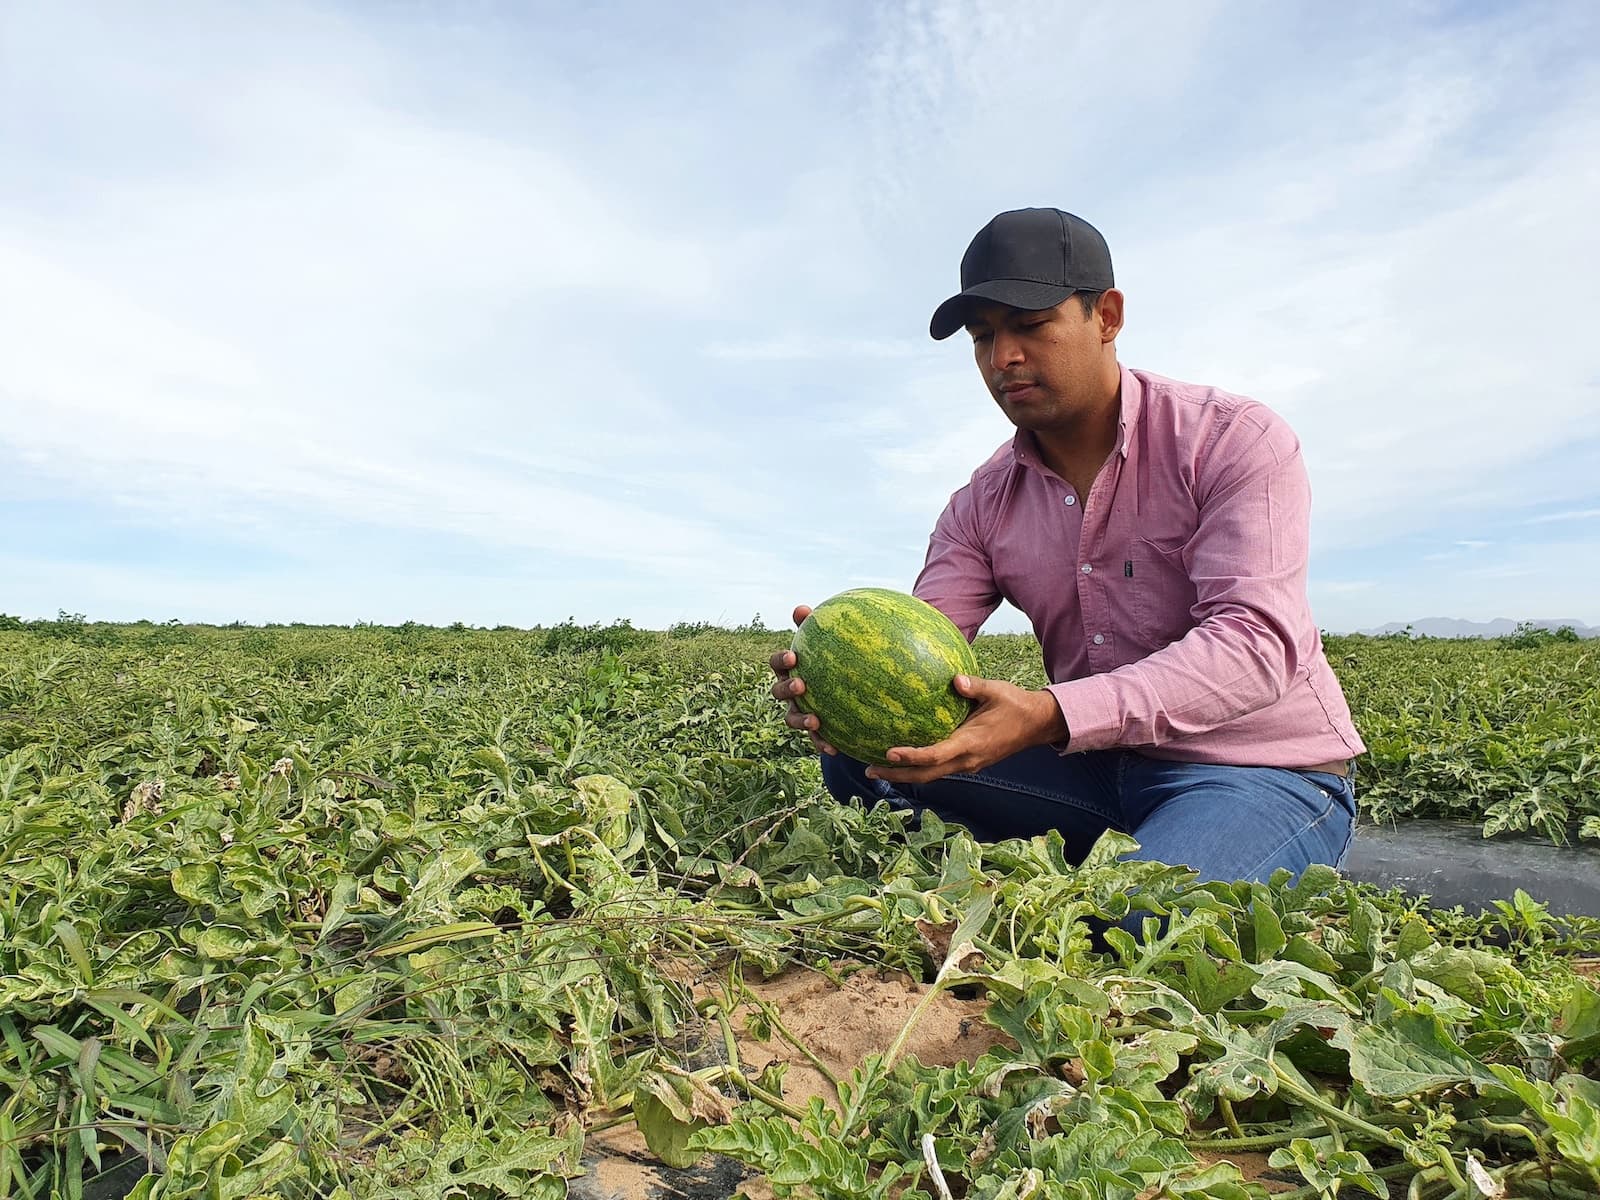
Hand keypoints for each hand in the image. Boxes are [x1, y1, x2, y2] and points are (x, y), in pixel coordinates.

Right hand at [769, 604, 836, 754]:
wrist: (846, 692)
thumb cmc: (832, 660)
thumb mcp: (828, 643)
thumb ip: (817, 626)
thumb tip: (800, 608)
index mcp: (791, 669)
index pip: (778, 663)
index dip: (781, 661)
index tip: (794, 657)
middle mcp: (790, 691)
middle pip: (778, 691)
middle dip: (786, 689)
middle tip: (801, 685)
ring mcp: (800, 712)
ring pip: (791, 719)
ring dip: (800, 720)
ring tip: (815, 721)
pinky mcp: (814, 732)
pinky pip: (815, 740)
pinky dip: (821, 743)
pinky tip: (835, 748)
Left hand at [865, 674, 1067, 784]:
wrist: (1038, 724)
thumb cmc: (1016, 704)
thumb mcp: (996, 691)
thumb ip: (974, 686)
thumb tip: (954, 679)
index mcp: (971, 743)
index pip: (935, 755)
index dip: (911, 756)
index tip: (888, 752)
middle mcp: (967, 759)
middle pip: (926, 775)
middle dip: (898, 775)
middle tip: (869, 770)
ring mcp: (968, 764)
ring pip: (932, 776)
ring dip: (906, 774)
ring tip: (878, 768)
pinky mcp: (969, 762)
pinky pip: (940, 768)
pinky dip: (920, 768)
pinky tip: (905, 759)